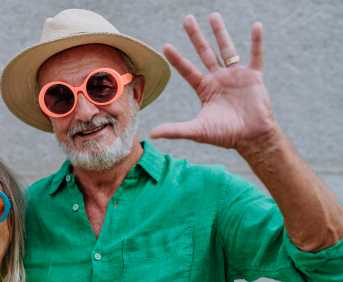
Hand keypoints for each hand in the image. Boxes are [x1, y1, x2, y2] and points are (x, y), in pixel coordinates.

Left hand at [150, 13, 278, 151]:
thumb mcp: (197, 131)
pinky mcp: (254, 77)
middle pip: (204, 52)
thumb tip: (151, 134)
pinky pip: (256, 55)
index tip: (166, 46)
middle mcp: (218, 79)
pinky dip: (257, 41)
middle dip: (196, 36)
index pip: (187, 70)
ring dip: (220, 32)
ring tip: (213, 15)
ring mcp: (236, 76)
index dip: (177, 59)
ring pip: (227, 49)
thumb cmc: (224, 135)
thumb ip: (175, 130)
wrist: (251, 138)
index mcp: (204, 89)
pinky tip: (256, 26)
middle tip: (187, 18)